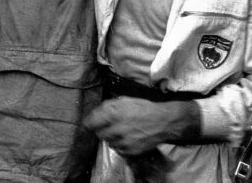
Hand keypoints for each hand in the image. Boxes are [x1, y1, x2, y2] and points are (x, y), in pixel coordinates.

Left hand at [84, 97, 198, 156]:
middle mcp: (117, 126)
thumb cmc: (144, 108)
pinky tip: (128, 138)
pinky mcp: (131, 150)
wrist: (163, 121)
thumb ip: (108, 106)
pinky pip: (119, 149)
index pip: (91, 122)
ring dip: (112, 138)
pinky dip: (121, 145)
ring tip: (121, 131)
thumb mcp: (124, 101)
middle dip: (101, 130)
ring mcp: (124, 140)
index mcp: (114, 111)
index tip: (88, 125)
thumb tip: (95, 114)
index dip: (88, 123)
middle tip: (109, 127)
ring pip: (109, 142)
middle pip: (99, 133)